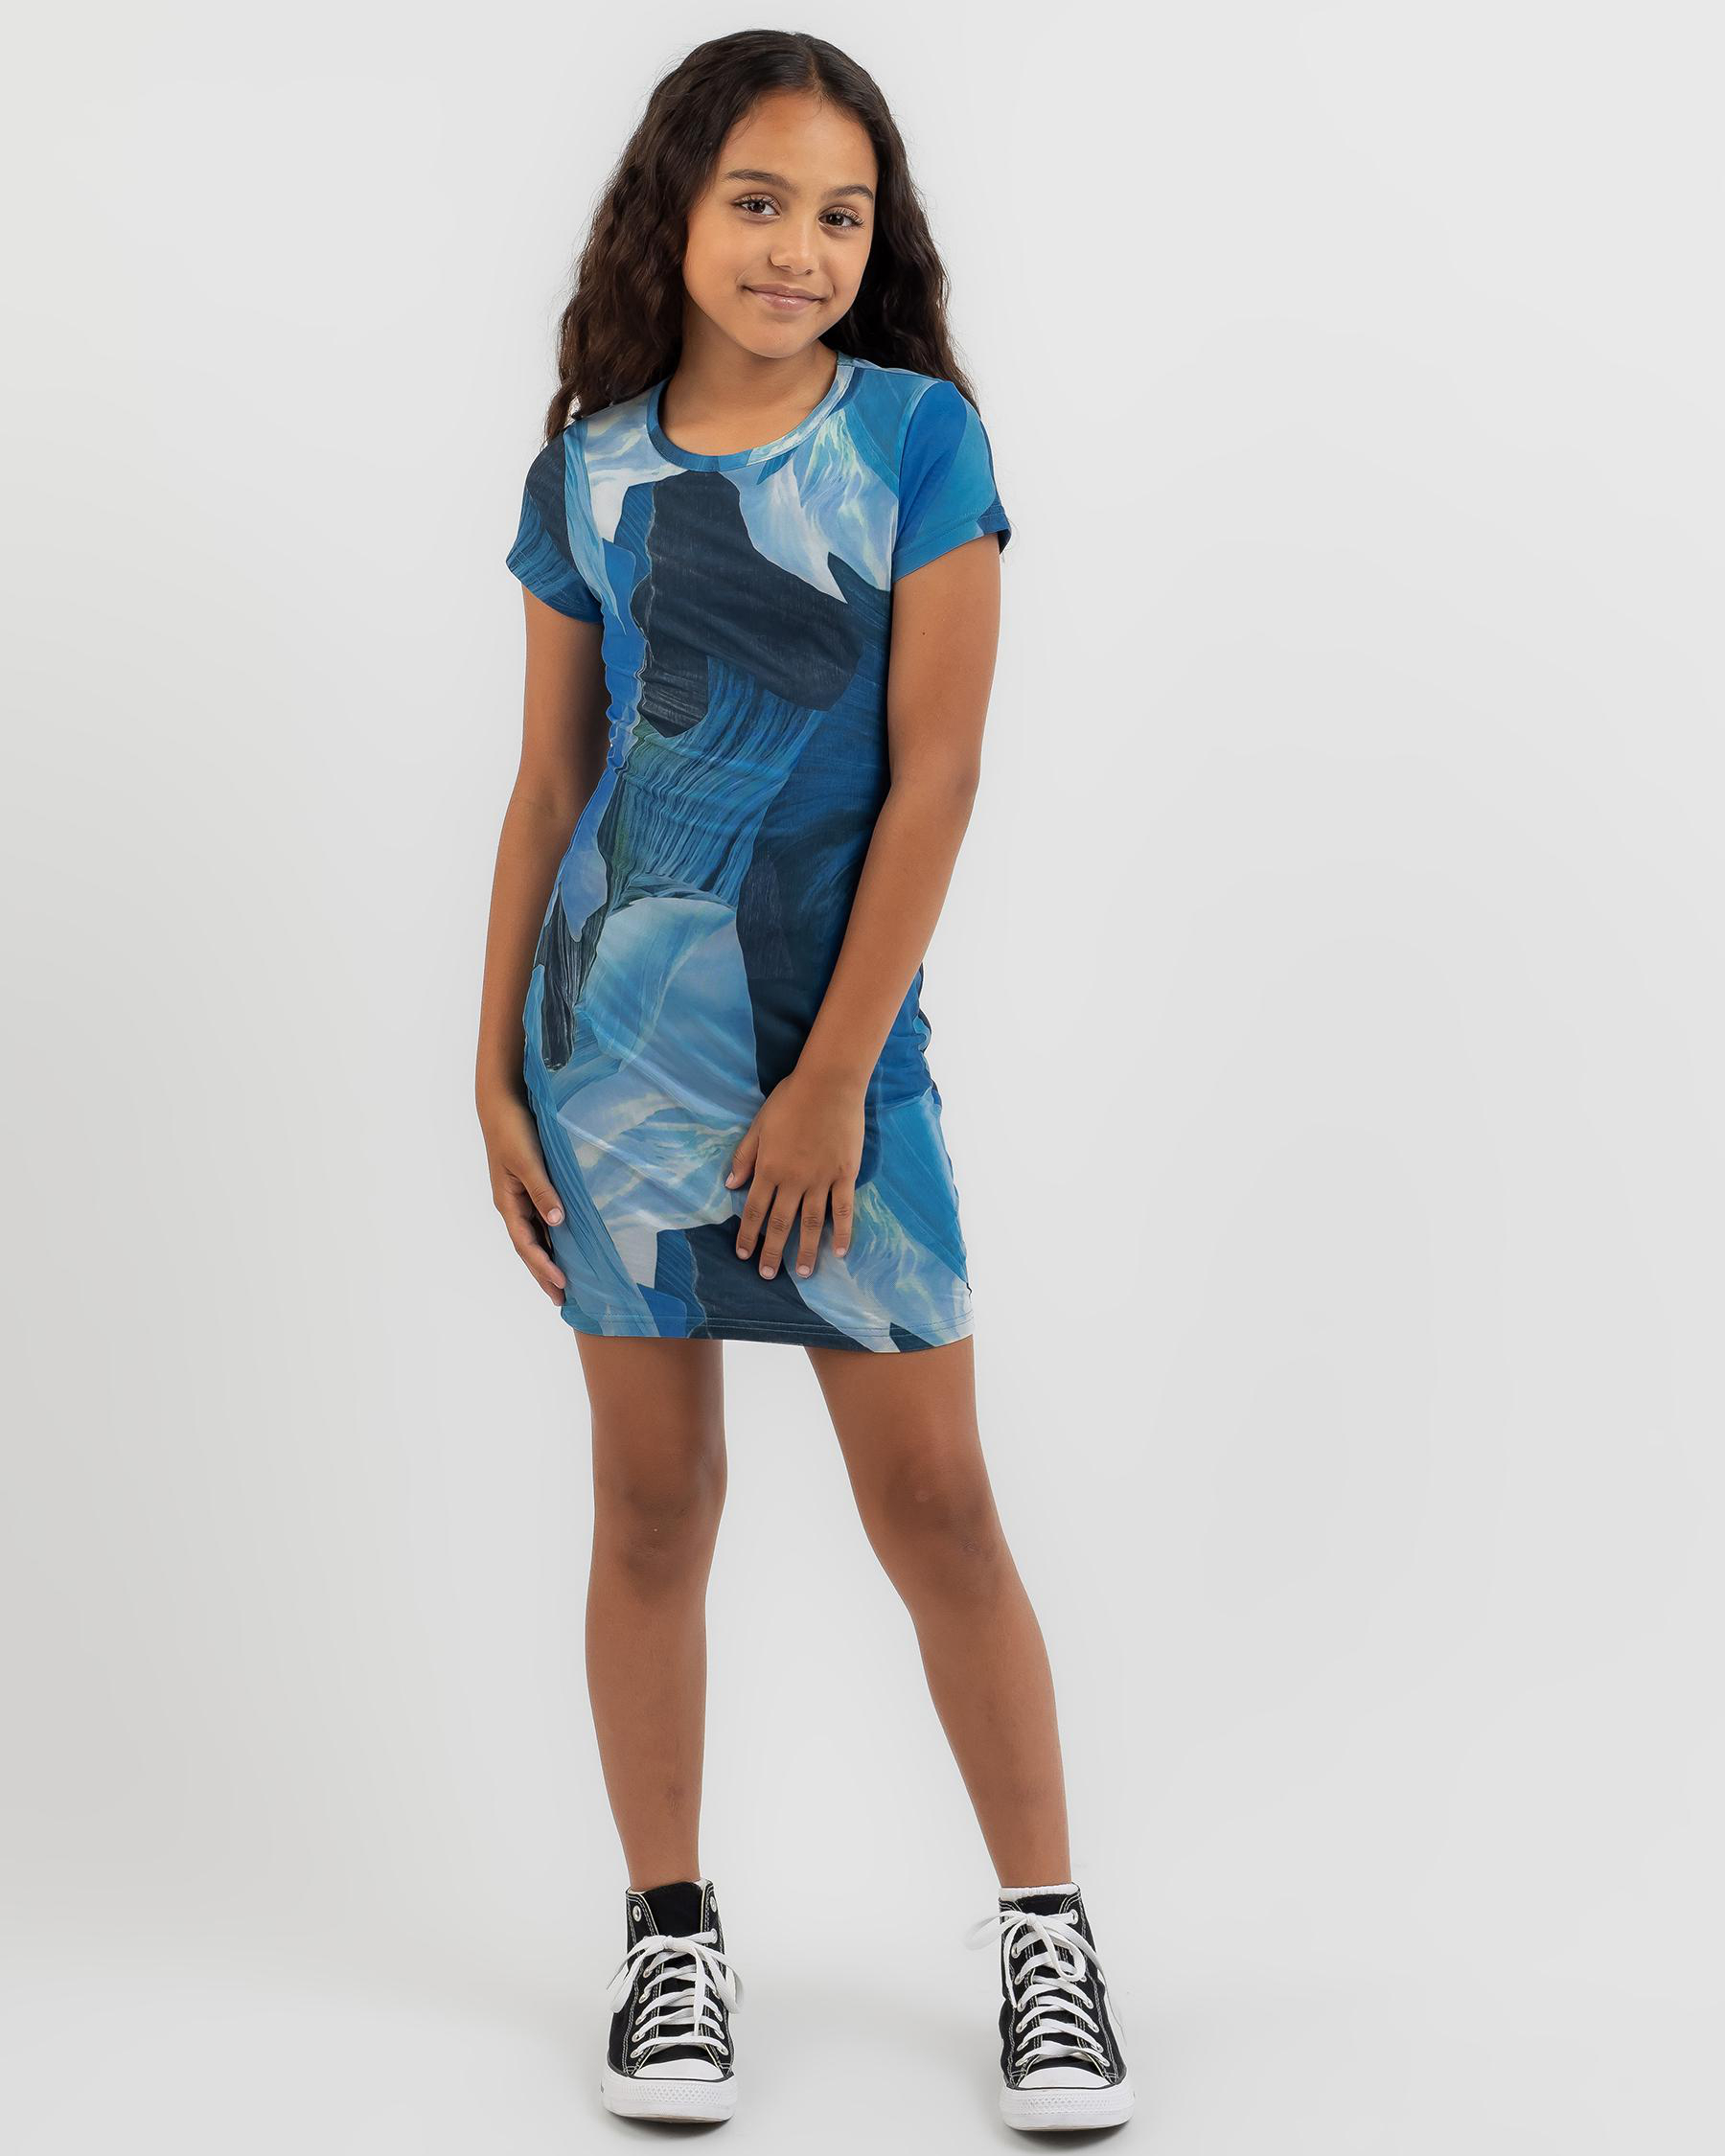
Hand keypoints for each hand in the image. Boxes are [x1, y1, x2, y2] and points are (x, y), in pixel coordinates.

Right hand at [479, 1084, 567, 1303]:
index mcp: (507, 1203)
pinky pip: (541, 1219)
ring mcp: (519, 1197)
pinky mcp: (528, 1186)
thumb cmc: (513, 1130)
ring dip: (548, 1258)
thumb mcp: (528, 1161)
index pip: (526, 1244)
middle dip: (544, 1274)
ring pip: (535, 1235)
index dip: (543, 1267)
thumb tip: (557, 1222)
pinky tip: (565, 1244)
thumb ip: (542, 1191)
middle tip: (563, 1300)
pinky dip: (552, 1236)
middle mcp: (512, 1205)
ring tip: (566, 1281)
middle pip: (529, 1247)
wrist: (502, 1102)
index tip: (562, 1285)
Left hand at [726, 1066, 864, 1280]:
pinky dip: (842, 1232)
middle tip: (768, 1275)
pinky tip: (840, 1252)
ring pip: (811, 1223)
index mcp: (769, 1168)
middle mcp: (793, 1180)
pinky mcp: (845, 1175)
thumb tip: (730, 1185)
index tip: (743, 1255)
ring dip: (806, 1251)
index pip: (755, 1210)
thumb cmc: (790, 1099)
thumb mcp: (759, 1125)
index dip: (748, 1235)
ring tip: (804, 1273)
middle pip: (781, 1223)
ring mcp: (821, 1180)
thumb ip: (745, 1156)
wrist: (829, 1084)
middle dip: (772, 1252)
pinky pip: (844, 1210)